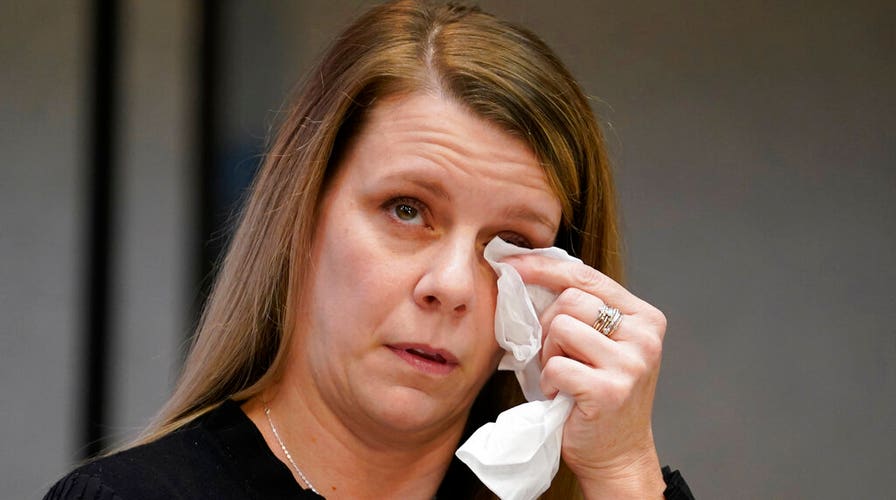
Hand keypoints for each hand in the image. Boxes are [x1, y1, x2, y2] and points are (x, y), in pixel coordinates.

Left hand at [503, 253, 666, 497]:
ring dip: (548, 354)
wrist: (616, 455)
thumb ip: (580, 311)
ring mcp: (631, 363)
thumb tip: (524, 272)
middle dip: (547, 325)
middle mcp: (644, 336)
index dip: (543, 267)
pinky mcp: (610, 390)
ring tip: (561, 376)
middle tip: (552, 355)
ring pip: (560, 328)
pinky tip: (561, 395)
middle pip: (570, 300)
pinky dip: (548, 381)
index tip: (510, 264)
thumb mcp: (599, 345)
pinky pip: (556, 366)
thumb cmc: (598, 396)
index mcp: (644, 317)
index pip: (587, 276)